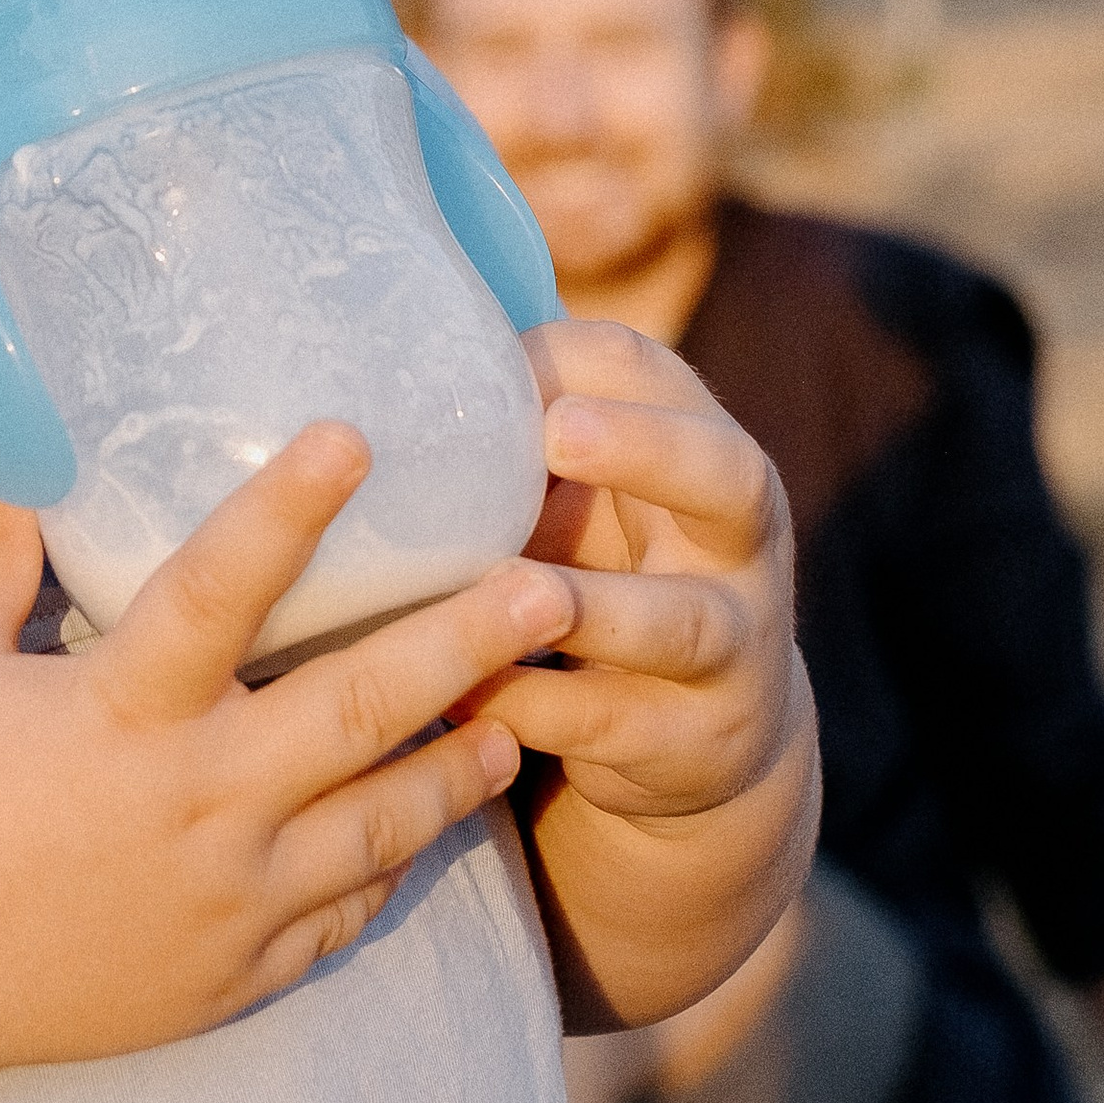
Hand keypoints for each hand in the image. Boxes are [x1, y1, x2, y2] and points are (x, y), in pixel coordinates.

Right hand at [0, 428, 576, 1089]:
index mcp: (120, 716)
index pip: (218, 592)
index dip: (287, 510)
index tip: (357, 435)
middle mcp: (195, 806)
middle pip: (360, 712)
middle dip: (465, 644)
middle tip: (552, 586)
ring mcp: (228, 899)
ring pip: (385, 825)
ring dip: (463, 763)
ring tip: (526, 710)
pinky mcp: (236, 971)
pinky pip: (348, 913)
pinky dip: (400, 862)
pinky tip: (438, 819)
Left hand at [471, 319, 809, 835]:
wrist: (711, 735)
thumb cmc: (609, 575)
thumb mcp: (583, 503)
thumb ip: (514, 450)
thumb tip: (365, 378)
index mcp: (699, 450)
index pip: (649, 372)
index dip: (572, 360)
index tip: (492, 363)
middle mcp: (738, 541)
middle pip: (726, 476)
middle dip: (644, 447)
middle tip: (556, 432)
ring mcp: (734, 646)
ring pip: (680, 622)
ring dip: (592, 608)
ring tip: (511, 587)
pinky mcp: (697, 741)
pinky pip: (614, 723)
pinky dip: (534, 707)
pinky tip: (462, 694)